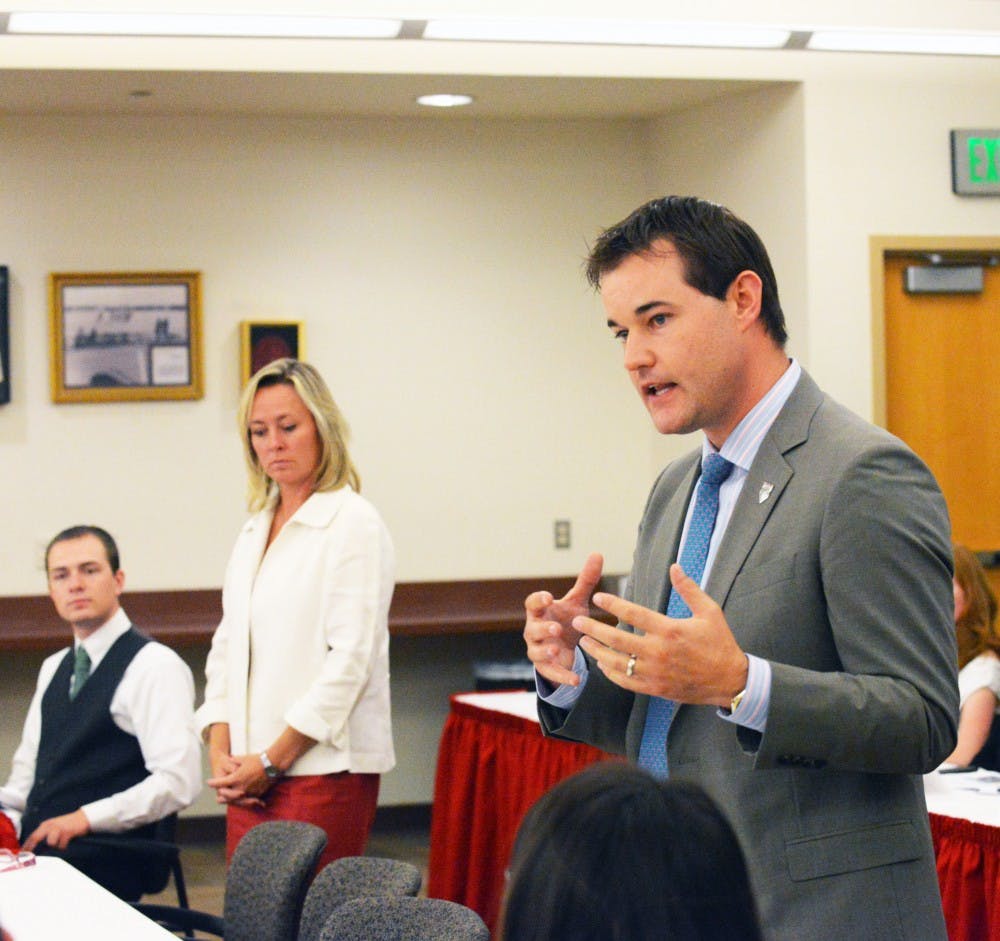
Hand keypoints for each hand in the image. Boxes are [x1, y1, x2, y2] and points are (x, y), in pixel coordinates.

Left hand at [22, 809, 89, 851]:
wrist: (83, 818)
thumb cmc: (67, 825)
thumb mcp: (54, 828)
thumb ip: (44, 836)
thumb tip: (34, 850)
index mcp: (45, 825)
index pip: (32, 836)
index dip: (26, 847)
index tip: (22, 855)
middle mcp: (50, 825)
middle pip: (36, 838)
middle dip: (32, 849)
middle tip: (30, 858)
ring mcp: (59, 828)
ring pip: (50, 843)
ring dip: (54, 847)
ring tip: (59, 845)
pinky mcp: (67, 832)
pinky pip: (62, 845)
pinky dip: (63, 847)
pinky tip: (66, 843)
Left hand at [206, 754, 268, 806]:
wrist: (273, 764)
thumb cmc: (258, 759)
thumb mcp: (243, 758)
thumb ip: (235, 760)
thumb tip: (230, 759)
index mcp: (236, 778)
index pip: (220, 783)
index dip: (213, 783)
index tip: (209, 782)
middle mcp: (241, 787)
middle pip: (226, 795)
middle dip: (221, 794)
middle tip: (217, 795)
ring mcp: (249, 792)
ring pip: (236, 800)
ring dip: (230, 800)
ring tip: (226, 801)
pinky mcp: (257, 794)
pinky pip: (247, 800)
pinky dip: (242, 801)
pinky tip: (240, 800)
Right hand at [523, 553, 603, 686]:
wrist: (564, 648)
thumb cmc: (568, 619)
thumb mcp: (577, 601)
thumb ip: (586, 580)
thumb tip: (598, 553)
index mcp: (541, 611)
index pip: (532, 603)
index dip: (538, 600)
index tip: (548, 596)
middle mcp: (535, 630)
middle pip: (531, 629)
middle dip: (541, 629)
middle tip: (555, 628)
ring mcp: (538, 649)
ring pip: (535, 651)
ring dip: (544, 651)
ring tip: (555, 650)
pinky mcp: (545, 667)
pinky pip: (551, 672)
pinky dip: (562, 676)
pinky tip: (576, 680)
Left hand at [574, 563, 747, 706]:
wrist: (730, 680)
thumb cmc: (720, 642)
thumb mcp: (710, 611)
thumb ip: (689, 589)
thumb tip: (674, 566)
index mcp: (670, 630)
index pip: (634, 614)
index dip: (613, 604)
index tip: (598, 597)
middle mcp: (659, 652)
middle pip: (617, 639)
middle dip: (593, 628)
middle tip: (577, 621)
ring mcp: (655, 673)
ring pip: (617, 662)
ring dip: (597, 651)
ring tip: (583, 641)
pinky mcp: (655, 688)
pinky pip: (626, 681)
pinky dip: (611, 672)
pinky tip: (602, 663)